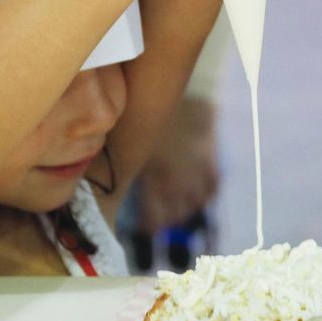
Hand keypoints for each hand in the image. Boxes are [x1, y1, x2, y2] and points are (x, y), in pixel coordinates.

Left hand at [136, 97, 220, 231]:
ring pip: (195, 204)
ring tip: (176, 210)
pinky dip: (205, 194)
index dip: (150, 225)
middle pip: (176, 214)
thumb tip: (109, 190)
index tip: (144, 227)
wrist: (181, 93)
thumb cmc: (146, 115)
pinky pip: (212, 186)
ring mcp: (197, 171)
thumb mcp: (132, 144)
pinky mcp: (210, 159)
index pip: (155, 217)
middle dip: (167, 219)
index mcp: (156, 178)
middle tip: (159, 218)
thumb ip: (126, 168)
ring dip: (185, 209)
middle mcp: (179, 180)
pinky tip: (197, 194)